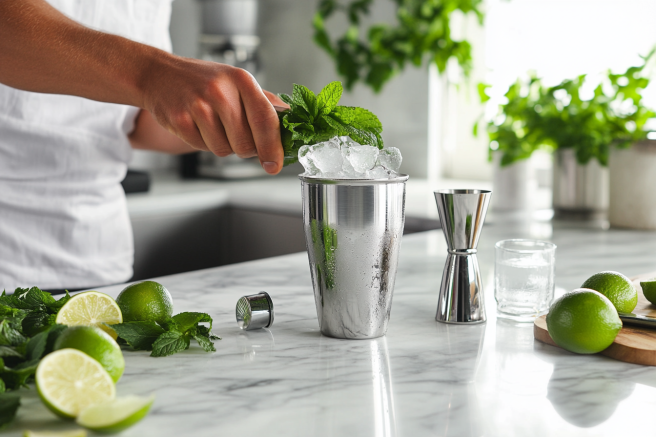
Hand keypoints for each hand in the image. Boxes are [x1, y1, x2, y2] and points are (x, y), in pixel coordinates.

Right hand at [140, 58, 287, 173]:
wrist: (159, 74)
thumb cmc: (203, 80)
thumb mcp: (236, 81)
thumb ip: (264, 102)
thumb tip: (291, 120)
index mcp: (241, 80)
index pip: (265, 119)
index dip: (273, 146)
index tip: (275, 164)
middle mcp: (220, 90)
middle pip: (245, 142)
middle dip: (245, 148)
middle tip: (237, 135)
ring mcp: (198, 105)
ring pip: (224, 150)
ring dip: (223, 145)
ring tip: (213, 125)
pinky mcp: (179, 119)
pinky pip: (202, 148)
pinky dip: (203, 143)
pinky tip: (198, 125)